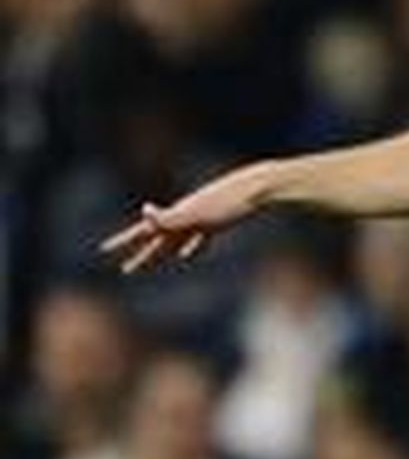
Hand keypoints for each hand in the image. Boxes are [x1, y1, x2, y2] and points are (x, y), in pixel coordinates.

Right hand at [100, 163, 269, 272]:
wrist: (256, 187)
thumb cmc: (227, 201)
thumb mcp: (196, 212)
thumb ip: (169, 216)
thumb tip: (144, 210)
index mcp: (175, 216)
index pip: (142, 231)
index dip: (122, 241)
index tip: (103, 249)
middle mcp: (183, 217)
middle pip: (157, 240)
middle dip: (141, 256)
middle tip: (125, 270)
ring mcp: (199, 219)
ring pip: (175, 240)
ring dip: (163, 252)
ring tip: (155, 262)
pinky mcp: (216, 222)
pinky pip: (199, 238)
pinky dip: (192, 247)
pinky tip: (189, 255)